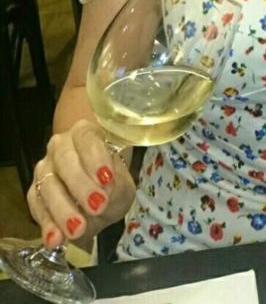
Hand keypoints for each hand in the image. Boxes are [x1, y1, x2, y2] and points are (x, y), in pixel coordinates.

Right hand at [27, 120, 135, 250]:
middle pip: (65, 161)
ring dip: (63, 209)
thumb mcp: (123, 182)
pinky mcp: (34, 194)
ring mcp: (45, 169)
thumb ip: (117, 185)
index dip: (96, 157)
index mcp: (85, 134)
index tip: (107, 178)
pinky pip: (37, 207)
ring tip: (78, 229)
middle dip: (81, 185)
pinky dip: (47, 224)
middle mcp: (61, 147)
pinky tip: (55, 239)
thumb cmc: (112, 178)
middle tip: (98, 206)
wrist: (97, 191)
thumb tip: (104, 193)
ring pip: (48, 185)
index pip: (87, 138)